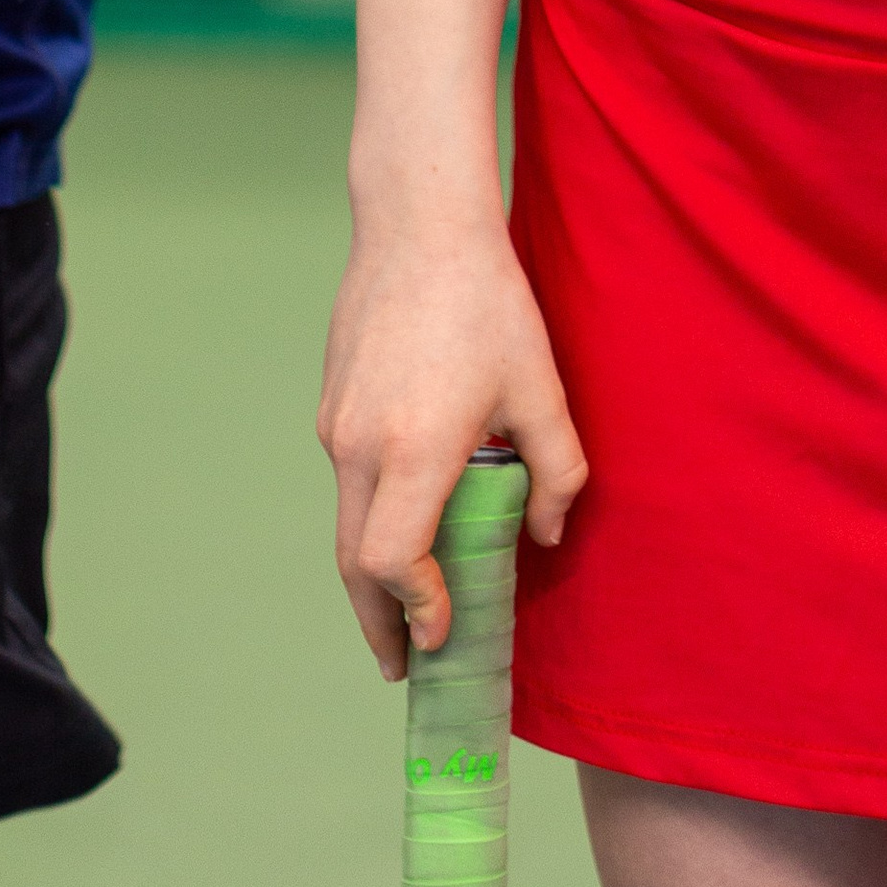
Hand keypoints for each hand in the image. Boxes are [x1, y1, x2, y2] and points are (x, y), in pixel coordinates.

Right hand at [320, 222, 587, 676]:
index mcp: (413, 450)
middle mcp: (359, 445)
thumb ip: (555, 470)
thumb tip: (546, 536)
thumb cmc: (486, 301)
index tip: (442, 635)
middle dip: (379, 622)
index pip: (392, 563)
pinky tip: (408, 518)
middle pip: (354, 563)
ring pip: (347, 522)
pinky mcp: (331, 403)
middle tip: (406, 664)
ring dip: (374, 573)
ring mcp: (336, 424)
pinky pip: (348, 480)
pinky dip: (370, 520)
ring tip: (412, 603)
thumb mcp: (539, 385)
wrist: (417, 222)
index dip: (415, 610)